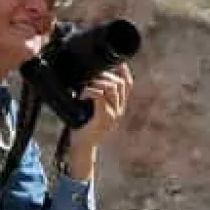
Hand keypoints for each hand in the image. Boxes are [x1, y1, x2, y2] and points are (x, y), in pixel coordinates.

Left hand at [65, 63, 132, 179]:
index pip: (127, 85)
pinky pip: (100, 98)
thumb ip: (96, 97)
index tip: (117, 62)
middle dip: (105, 75)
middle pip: (119, 84)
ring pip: (111, 89)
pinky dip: (91, 92)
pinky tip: (84, 93)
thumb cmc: (84, 127)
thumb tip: (89, 79)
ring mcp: (113, 116)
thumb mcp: (92, 109)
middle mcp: (118, 111)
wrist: (81, 147)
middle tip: (91, 76)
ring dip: (97, 83)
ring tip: (86, 85)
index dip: (123, 71)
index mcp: (118, 107)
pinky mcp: (103, 119)